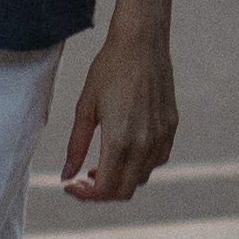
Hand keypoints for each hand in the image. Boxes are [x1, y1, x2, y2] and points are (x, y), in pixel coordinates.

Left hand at [62, 21, 177, 202]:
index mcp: (119, 141)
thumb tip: (66, 175)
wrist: (141, 43)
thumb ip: (76, 146)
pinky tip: (126, 149)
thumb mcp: (85, 108)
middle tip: (84, 177)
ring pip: (141, 177)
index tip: (71, 185)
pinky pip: (157, 160)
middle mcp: (144, 144)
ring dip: (121, 179)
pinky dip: (140, 165)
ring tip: (102, 163)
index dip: (86, 195)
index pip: (105, 189)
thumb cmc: (109, 70)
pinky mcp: (171, 127)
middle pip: (124, 191)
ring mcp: (161, 137)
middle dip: (101, 192)